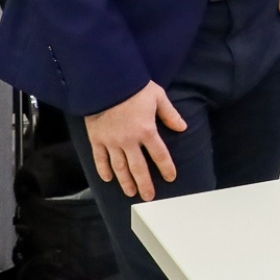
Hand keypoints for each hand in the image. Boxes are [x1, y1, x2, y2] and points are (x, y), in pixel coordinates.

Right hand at [83, 81, 186, 201]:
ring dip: (125, 181)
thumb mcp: (157, 96)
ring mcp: (111, 141)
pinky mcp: (97, 139)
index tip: (170, 178)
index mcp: (146, 130)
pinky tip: (108, 179)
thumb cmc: (134, 87)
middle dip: (144, 184)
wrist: (105, 82)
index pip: (159, 154)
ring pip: (119, 167)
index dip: (166, 167)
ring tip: (130, 192)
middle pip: (138, 167)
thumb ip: (170, 114)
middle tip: (148, 197)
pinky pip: (100, 158)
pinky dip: (104, 170)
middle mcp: (129, 140)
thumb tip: (182, 127)